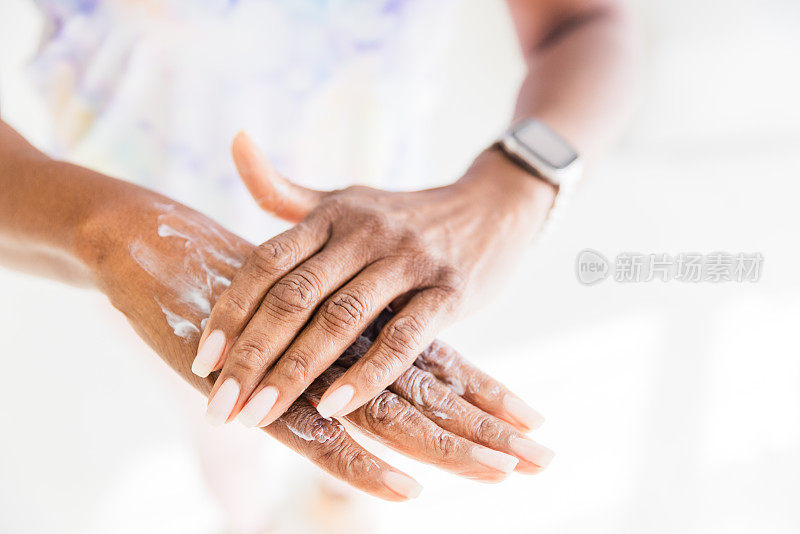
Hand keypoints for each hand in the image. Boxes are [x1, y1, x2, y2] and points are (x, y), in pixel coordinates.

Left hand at [81, 191, 550, 500]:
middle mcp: (365, 233)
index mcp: (331, 214)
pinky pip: (403, 337)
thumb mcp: (344, 199)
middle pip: (294, 296)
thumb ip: (285, 191)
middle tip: (220, 407)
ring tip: (260, 415)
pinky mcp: (450, 290)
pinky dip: (368, 374)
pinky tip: (334, 409)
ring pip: (342, 320)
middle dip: (252, 356)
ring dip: (297, 372)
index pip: (267, 264)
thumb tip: (236, 142)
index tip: (201, 362)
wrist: (492, 206)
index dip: (229, 312)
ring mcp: (409, 260)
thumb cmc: (403, 215)